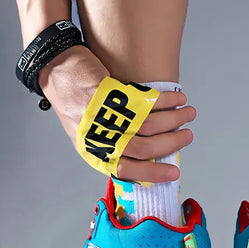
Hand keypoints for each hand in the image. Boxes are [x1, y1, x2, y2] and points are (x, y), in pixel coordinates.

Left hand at [39, 45, 195, 182]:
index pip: (128, 171)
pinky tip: (178, 99)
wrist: (57, 70)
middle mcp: (100, 138)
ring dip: (174, 120)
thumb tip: (146, 157)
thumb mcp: (90, 137)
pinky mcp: (110, 94)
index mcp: (96, 153)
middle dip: (172, 143)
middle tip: (187, 137)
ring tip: (188, 114)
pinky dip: (167, 100)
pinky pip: (146, 101)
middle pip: (145, 148)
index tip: (174, 173)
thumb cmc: (74, 105)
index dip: (154, 173)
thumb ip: (114, 149)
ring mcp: (105, 116)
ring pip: (150, 125)